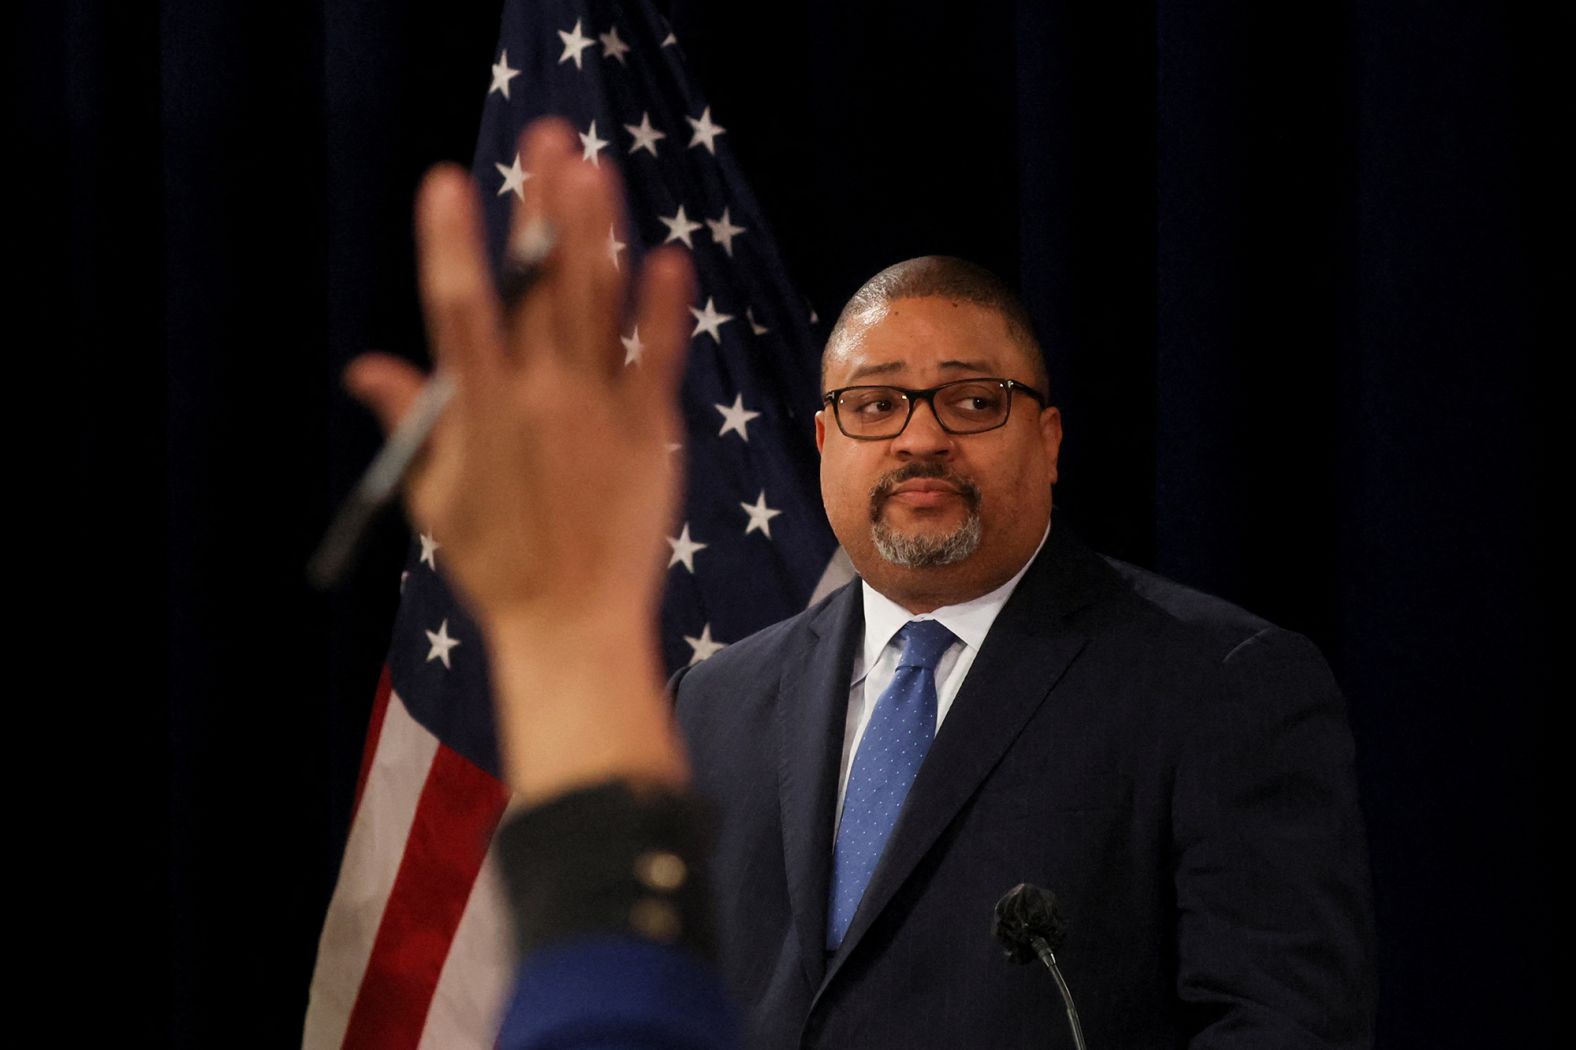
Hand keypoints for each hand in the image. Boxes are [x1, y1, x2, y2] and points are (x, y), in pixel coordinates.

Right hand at [347, 118, 694, 797]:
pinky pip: (659, 360)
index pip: (458, 312)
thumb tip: (365, 365)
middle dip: (540, 211)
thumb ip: (412, 422)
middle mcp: (539, 401)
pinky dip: (665, 311)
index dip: (451, 245)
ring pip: (598, 308)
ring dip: (597, 236)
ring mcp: (600, 413)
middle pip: (538, 290)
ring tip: (596, 171)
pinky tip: (669, 259)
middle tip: (547, 140)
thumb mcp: (436, 497)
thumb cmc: (496, 564)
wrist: (573, 626)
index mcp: (479, 413)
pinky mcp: (651, 434)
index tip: (448, 182)